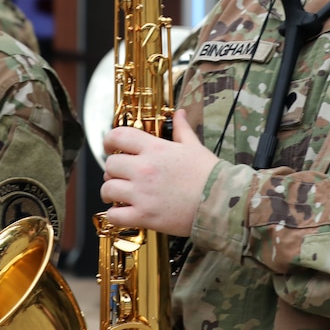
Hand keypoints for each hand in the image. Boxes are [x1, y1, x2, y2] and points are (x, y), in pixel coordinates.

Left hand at [101, 110, 217, 236]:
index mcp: (155, 149)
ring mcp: (142, 193)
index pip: (118, 136)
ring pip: (107, 189)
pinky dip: (115, 215)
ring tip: (120, 196)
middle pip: (109, 165)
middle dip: (113, 171)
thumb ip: (182, 129)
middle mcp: (144, 169)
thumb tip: (179, 113)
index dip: (109, 141)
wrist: (221, 202)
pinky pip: (114, 216)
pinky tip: (123, 212)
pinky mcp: (144, 215)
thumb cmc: (209, 175)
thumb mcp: (194, 146)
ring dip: (110, 192)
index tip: (110, 148)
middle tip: (121, 177)